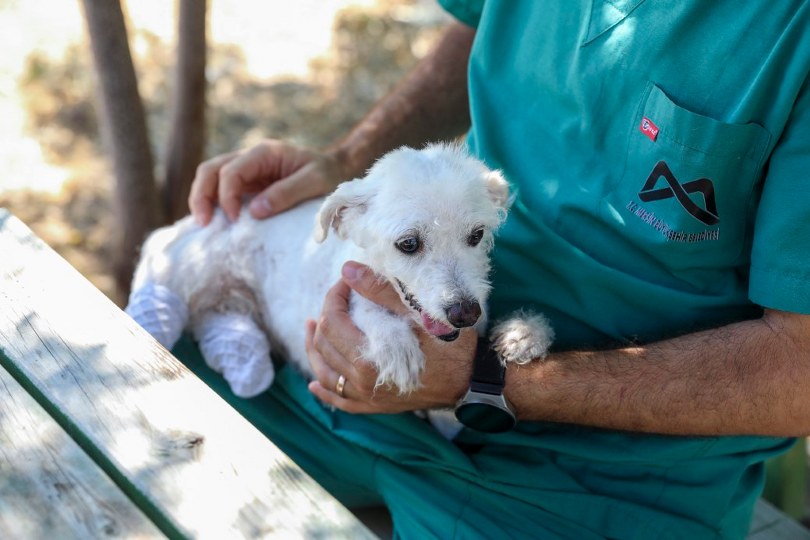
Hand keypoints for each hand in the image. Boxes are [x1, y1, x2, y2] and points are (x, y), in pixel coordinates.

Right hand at [188, 140, 347, 224]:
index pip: (231, 171)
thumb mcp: (316, 181)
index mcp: (264, 153)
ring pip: (210, 178)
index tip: (236, 220)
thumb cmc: (329, 173)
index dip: (227, 196)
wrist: (337, 170)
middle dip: (202, 195)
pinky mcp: (248, 185)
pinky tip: (213, 223)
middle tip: (204, 224)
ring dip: (202, 200)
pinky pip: (221, 191)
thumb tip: (255, 211)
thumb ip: (287, 193)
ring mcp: (246, 171)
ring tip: (204, 225)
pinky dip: (213, 205)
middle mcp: (250, 158)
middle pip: (210, 170)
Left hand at [306, 261, 475, 413]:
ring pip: (325, 372)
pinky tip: (315, 384)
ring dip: (314, 348)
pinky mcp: (376, 406)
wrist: (472, 381)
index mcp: (369, 357)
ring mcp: (367, 397)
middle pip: (325, 344)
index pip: (333, 321)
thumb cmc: (450, 345)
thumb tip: (348, 270)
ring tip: (311, 329)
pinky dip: (325, 391)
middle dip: (325, 315)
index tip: (345, 282)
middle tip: (337, 298)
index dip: (334, 296)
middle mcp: (362, 381)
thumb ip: (381, 292)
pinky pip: (341, 401)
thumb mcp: (419, 313)